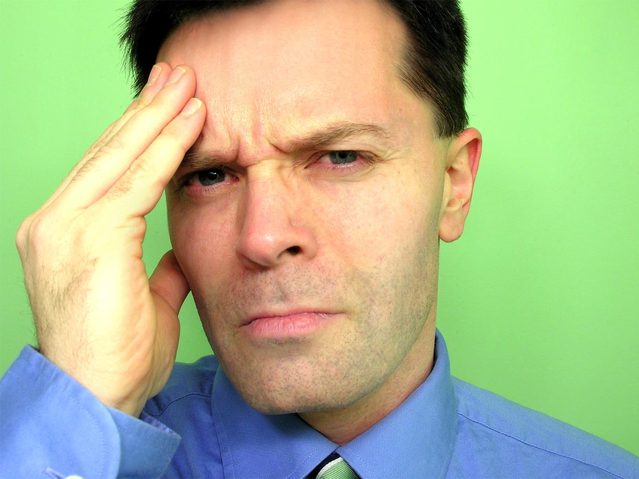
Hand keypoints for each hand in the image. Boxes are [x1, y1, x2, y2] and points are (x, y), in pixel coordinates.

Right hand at [15, 63, 205, 415]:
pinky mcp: (91, 236)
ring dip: (158, 116)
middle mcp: (55, 221)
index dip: (137, 136)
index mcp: (65, 233)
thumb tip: (173, 253)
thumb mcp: (142, 300)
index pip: (106, 171)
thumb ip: (154, 269)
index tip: (166, 108)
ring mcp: (66, 226)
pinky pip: (138, 180)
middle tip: (176, 76)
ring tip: (188, 85)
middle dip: (146, 110)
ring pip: (121, 155)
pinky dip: (168, 148)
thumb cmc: (118, 354)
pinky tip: (191, 122)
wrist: (96, 397)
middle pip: (108, 151)